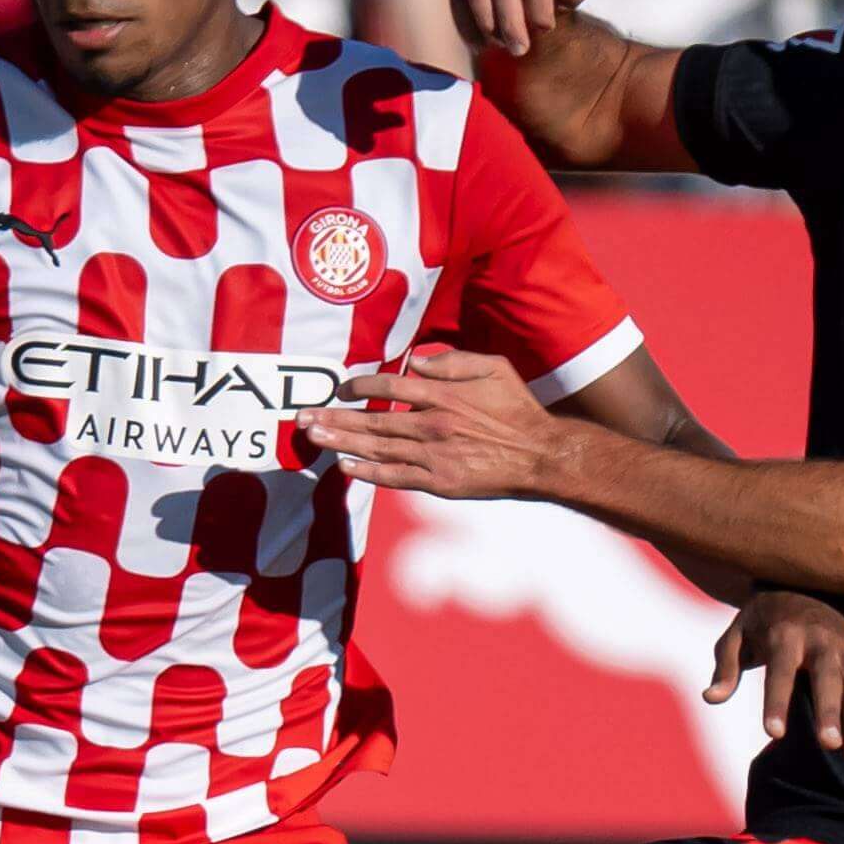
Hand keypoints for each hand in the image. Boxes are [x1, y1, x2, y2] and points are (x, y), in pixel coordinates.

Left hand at [302, 346, 563, 498]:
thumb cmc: (518, 409)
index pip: (390, 388)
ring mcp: (434, 456)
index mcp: (443, 395)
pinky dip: (368, 472)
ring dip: (341, 443)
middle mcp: (433, 424)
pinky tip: (345, 467)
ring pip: (377, 449)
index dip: (361, 387)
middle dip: (334, 418)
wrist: (541, 456)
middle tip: (302, 418)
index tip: (342, 388)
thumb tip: (416, 362)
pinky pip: (395, 477)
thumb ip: (453, 361)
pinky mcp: (440, 482)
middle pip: (373, 421)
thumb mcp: (493, 369)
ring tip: (312, 438)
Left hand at [708, 591, 843, 761]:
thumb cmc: (763, 622)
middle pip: (826, 676)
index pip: (781, 670)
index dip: (777, 701)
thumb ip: (725, 666)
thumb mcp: (737, 635)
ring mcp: (843, 646)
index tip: (774, 734)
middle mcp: (819, 638)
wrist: (802, 588)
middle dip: (828, 710)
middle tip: (828, 745)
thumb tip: (711, 697)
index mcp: (785, 633)